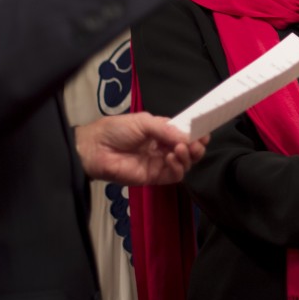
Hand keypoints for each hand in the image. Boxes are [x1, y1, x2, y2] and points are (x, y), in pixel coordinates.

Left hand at [75, 113, 207, 185]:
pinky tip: (172, 158)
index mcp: (162, 131)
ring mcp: (159, 163)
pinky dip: (177, 167)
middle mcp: (163, 147)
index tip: (204, 132)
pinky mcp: (154, 177)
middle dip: (196, 146)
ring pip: (184, 164)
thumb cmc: (116, 130)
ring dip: (188, 156)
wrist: (94, 148)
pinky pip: (173, 175)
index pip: (185, 133)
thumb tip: (189, 137)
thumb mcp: (143, 122)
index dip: (196, 133)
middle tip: (197, 143)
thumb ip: (166, 129)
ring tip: (181, 149)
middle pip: (189, 150)